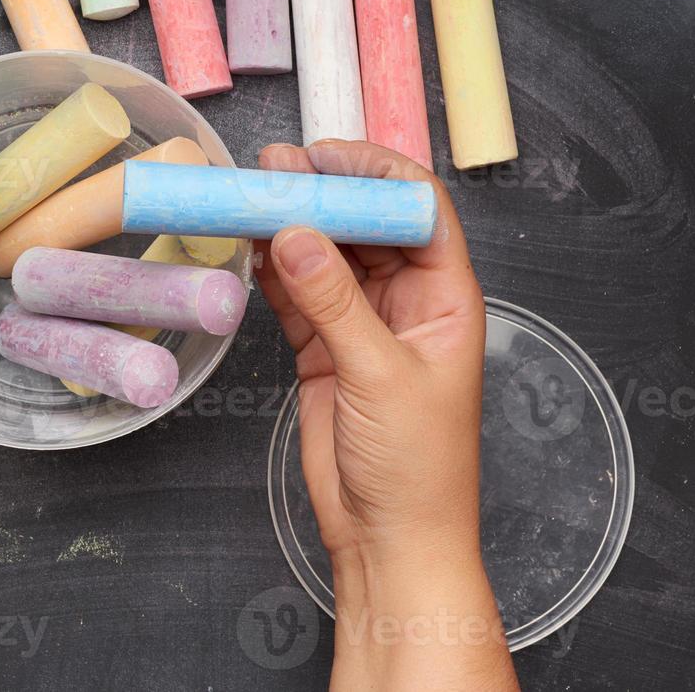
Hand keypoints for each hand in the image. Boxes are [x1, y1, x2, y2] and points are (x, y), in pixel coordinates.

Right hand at [256, 140, 516, 691]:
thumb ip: (333, 300)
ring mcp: (362, 324)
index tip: (324, 155)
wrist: (389, 539)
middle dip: (321, 192)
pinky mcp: (324, 349)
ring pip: (324, 254)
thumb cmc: (418, 468)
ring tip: (248, 195)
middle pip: (364, 225)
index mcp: (446, 298)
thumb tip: (293, 233)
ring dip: (290, 226)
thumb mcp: (380, 374)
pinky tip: (247, 245)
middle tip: (272, 169)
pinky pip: (296, 292)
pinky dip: (271, 269)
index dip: (374, 175)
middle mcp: (406, 302)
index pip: (417, 210)